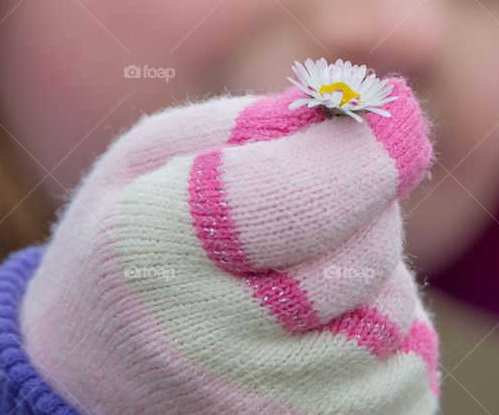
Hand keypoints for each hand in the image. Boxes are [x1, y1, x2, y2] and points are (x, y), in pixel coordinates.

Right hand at [19, 77, 439, 414]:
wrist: (89, 374)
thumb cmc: (130, 239)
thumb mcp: (157, 155)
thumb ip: (260, 120)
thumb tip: (392, 114)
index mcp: (151, 251)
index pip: (305, 195)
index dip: (370, 148)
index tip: (400, 117)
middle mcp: (207, 350)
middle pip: (366, 251)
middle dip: (361, 210)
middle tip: (305, 214)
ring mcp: (263, 414)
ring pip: (395, 312)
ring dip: (369, 280)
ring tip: (292, 287)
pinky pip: (409, 371)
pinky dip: (382, 341)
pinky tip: (313, 341)